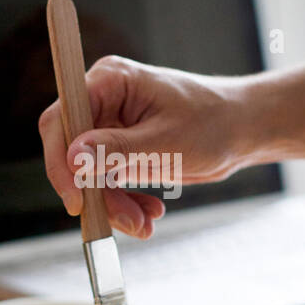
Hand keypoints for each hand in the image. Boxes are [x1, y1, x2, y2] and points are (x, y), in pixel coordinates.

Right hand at [38, 55, 247, 237]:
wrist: (243, 130)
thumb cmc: (214, 123)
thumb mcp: (166, 141)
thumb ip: (117, 150)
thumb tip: (73, 158)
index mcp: (110, 81)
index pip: (62, 119)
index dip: (60, 161)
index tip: (76, 200)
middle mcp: (103, 99)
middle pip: (72, 153)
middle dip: (96, 193)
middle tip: (127, 221)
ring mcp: (110, 125)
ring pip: (88, 175)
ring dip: (112, 204)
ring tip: (145, 223)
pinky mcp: (119, 148)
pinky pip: (105, 182)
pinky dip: (123, 202)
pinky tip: (149, 213)